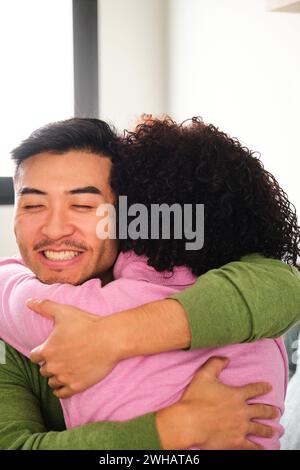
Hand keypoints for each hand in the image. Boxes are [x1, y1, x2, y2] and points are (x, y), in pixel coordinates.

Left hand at [26, 299, 122, 397]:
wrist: (110, 339)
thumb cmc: (87, 324)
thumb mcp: (64, 311)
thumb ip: (44, 306)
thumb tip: (28, 302)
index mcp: (48, 349)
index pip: (34, 357)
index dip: (40, 353)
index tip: (49, 350)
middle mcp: (54, 366)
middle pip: (43, 370)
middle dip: (49, 364)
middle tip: (60, 358)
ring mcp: (65, 377)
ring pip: (52, 382)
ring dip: (55, 377)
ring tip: (64, 370)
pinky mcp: (77, 386)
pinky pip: (62, 393)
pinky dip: (61, 390)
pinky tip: (66, 383)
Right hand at [156, 357, 276, 449]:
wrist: (190, 422)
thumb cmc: (195, 399)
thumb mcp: (204, 375)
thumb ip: (216, 363)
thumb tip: (226, 358)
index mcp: (236, 395)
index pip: (253, 389)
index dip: (262, 387)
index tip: (269, 387)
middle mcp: (242, 411)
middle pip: (261, 410)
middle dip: (270, 410)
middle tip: (276, 411)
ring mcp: (240, 427)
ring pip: (259, 428)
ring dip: (267, 429)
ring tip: (273, 430)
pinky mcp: (236, 441)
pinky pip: (251, 446)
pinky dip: (258, 448)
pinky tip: (262, 449)